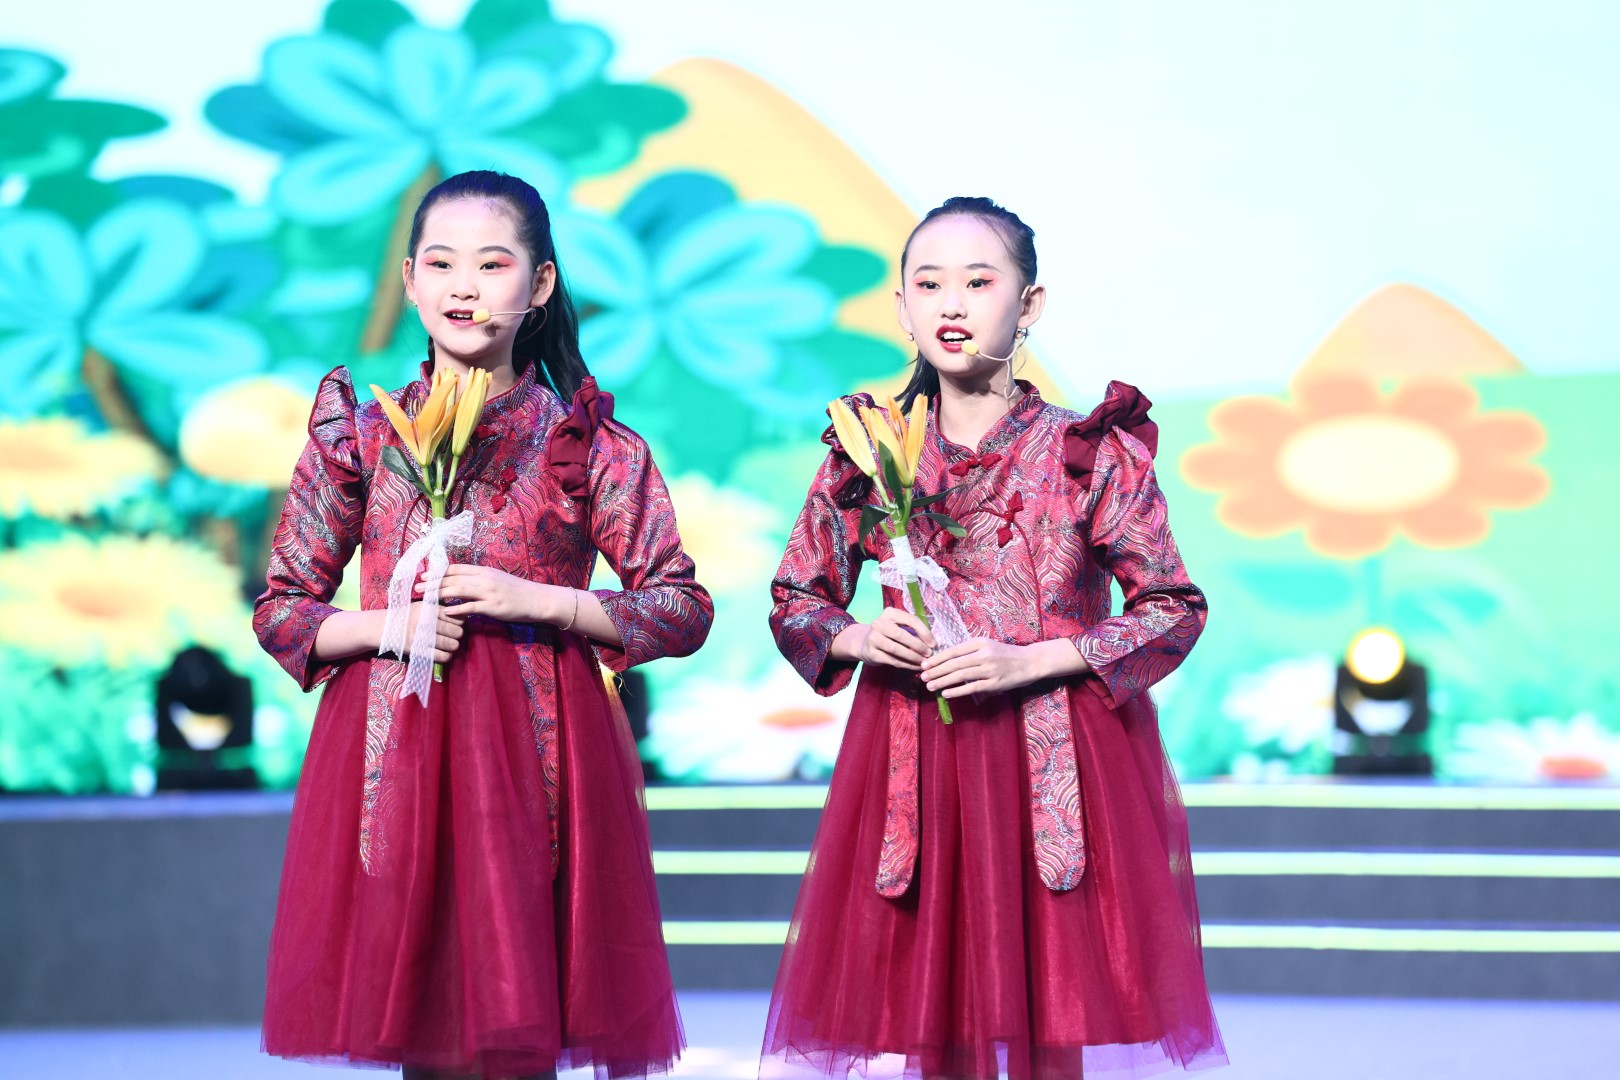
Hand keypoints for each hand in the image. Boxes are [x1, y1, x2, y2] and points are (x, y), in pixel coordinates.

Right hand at [401, 601, 464, 663]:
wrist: (384, 627)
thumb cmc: (408, 615)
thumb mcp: (423, 605)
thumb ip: (440, 607)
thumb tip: (461, 612)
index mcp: (429, 610)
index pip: (455, 617)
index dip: (459, 622)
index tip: (457, 624)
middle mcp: (426, 623)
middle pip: (456, 631)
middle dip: (458, 634)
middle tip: (455, 634)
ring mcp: (422, 638)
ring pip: (451, 644)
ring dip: (454, 645)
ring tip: (451, 644)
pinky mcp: (418, 651)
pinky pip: (441, 656)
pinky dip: (447, 656)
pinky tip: (445, 653)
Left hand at [419, 564, 539, 621]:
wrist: (537, 599)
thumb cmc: (517, 591)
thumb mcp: (497, 579)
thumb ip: (479, 580)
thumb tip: (462, 582)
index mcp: (484, 571)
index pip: (456, 569)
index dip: (438, 572)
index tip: (424, 575)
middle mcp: (484, 579)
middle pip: (453, 578)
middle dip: (432, 582)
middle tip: (417, 586)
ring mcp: (489, 592)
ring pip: (458, 590)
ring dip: (439, 593)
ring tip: (424, 598)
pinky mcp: (493, 607)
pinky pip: (471, 607)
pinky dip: (457, 609)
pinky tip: (445, 612)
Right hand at [855, 606, 935, 670]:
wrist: (866, 643)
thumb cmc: (888, 634)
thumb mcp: (898, 626)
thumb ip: (913, 630)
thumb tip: (932, 642)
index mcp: (889, 613)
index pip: (910, 620)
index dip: (924, 632)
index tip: (933, 643)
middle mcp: (879, 624)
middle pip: (902, 635)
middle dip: (918, 646)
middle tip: (929, 654)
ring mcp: (873, 638)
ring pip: (897, 649)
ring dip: (913, 657)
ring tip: (923, 662)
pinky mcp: (872, 653)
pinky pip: (892, 660)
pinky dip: (906, 665)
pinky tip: (914, 667)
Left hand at [921, 638, 1042, 698]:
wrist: (1029, 662)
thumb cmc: (1005, 654)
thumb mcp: (987, 646)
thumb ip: (969, 650)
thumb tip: (945, 659)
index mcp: (980, 642)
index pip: (954, 650)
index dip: (937, 658)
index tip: (924, 663)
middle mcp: (984, 654)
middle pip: (954, 663)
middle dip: (936, 670)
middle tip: (923, 676)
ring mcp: (989, 669)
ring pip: (960, 675)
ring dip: (942, 681)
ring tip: (930, 686)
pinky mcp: (994, 683)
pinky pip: (971, 688)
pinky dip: (957, 691)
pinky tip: (946, 693)